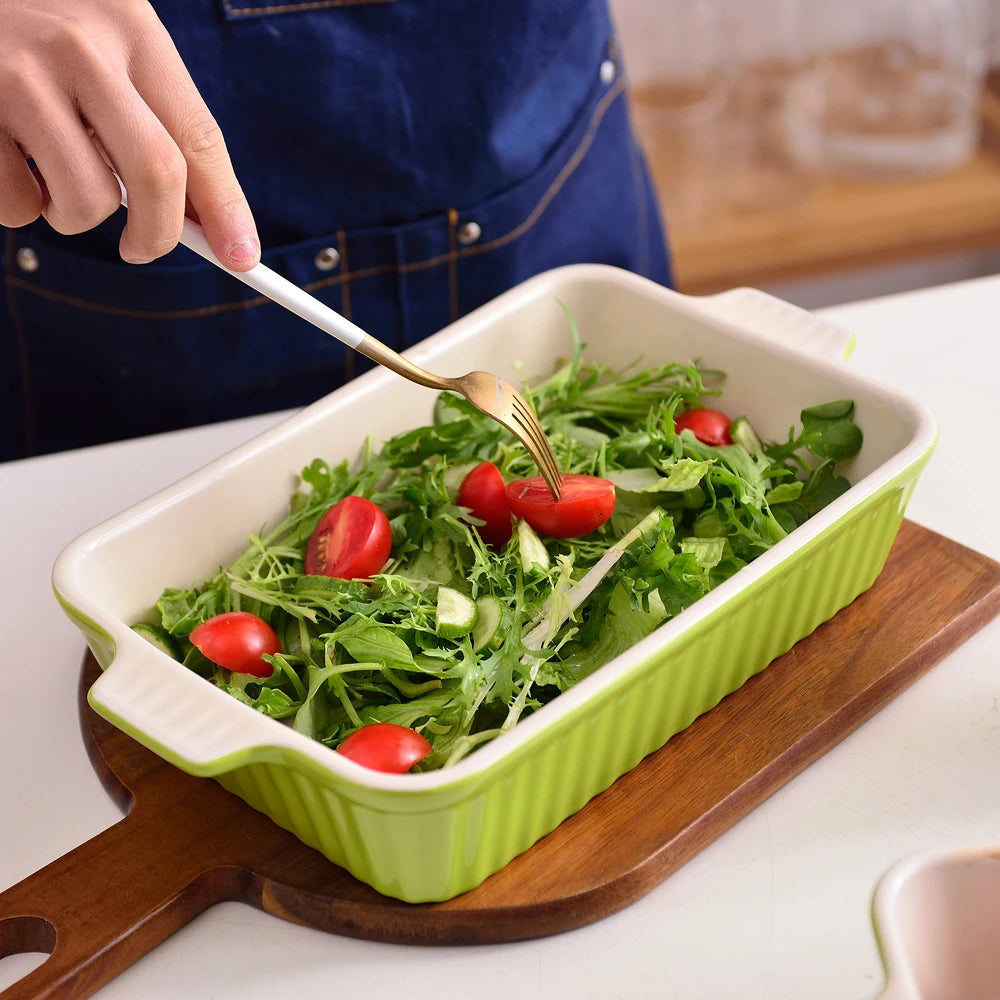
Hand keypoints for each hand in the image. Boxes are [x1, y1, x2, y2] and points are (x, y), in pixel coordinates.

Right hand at [0, 0, 259, 269]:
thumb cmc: (35, 21)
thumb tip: (198, 218)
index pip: (199, 137)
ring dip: (74, 215)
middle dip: (158, 234)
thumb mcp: (105, 38)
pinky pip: (17, 205)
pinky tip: (6, 159)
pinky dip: (19, 206)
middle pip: (157, 175)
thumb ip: (150, 113)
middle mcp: (81, 47)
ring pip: (86, 201)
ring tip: (50, 174)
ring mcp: (17, 76)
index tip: (242, 257)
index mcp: (130, 28)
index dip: (226, 208)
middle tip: (142, 249)